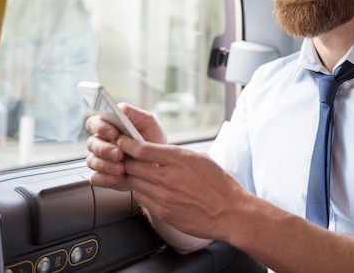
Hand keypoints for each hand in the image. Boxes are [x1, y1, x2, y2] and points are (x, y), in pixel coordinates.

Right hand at [86, 103, 166, 190]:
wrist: (161, 162)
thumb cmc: (152, 138)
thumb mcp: (147, 122)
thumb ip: (132, 113)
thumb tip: (119, 109)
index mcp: (108, 126)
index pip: (94, 123)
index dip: (100, 127)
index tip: (114, 133)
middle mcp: (101, 142)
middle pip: (91, 143)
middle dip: (104, 149)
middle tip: (119, 154)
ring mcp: (101, 160)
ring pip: (92, 161)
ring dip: (106, 165)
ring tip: (122, 168)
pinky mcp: (103, 176)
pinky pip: (96, 178)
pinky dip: (106, 178)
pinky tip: (119, 178)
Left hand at [117, 136, 250, 241]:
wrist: (230, 213)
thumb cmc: (219, 185)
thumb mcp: (200, 159)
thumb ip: (177, 155)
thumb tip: (159, 152)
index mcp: (179, 160)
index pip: (141, 149)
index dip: (126, 143)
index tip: (122, 140)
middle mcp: (168, 178)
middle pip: (132, 166)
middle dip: (125, 160)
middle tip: (124, 157)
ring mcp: (164, 197)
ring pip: (134, 183)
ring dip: (133, 177)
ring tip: (138, 173)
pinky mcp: (163, 213)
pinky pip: (142, 199)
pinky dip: (142, 192)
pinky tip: (150, 189)